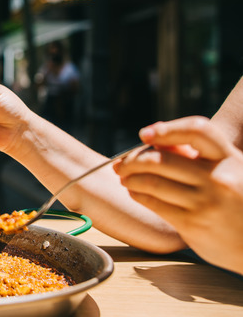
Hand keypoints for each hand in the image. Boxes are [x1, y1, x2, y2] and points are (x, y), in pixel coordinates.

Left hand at [115, 116, 242, 273]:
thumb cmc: (237, 203)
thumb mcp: (229, 172)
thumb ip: (198, 156)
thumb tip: (154, 139)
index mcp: (231, 159)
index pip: (198, 130)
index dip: (167, 129)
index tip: (145, 134)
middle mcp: (219, 178)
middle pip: (161, 158)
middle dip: (133, 159)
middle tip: (122, 163)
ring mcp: (205, 202)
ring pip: (152, 181)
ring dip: (130, 177)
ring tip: (125, 177)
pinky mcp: (192, 224)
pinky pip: (154, 203)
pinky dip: (138, 194)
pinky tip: (135, 192)